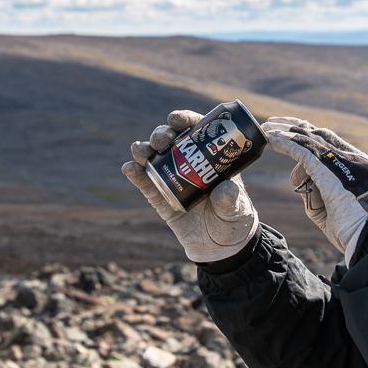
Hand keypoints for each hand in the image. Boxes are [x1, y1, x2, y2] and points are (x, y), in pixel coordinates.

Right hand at [122, 109, 260, 262]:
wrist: (220, 248)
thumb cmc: (233, 221)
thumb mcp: (237, 210)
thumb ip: (231, 200)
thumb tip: (224, 189)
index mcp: (208, 158)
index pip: (195, 131)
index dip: (184, 120)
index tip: (176, 119)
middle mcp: (186, 164)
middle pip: (170, 140)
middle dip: (161, 134)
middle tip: (162, 139)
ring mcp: (170, 179)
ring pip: (153, 157)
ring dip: (144, 150)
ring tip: (141, 150)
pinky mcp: (159, 198)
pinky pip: (145, 183)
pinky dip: (135, 174)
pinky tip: (129, 168)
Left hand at [261, 117, 367, 262]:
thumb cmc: (358, 233)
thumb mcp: (338, 211)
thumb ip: (323, 197)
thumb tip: (306, 190)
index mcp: (362, 167)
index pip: (333, 143)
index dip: (310, 134)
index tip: (293, 130)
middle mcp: (354, 159)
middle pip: (320, 134)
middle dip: (295, 127)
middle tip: (274, 123)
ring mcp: (343, 163)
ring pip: (309, 140)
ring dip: (286, 132)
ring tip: (266, 128)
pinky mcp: (329, 172)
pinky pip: (303, 152)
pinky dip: (286, 144)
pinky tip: (271, 139)